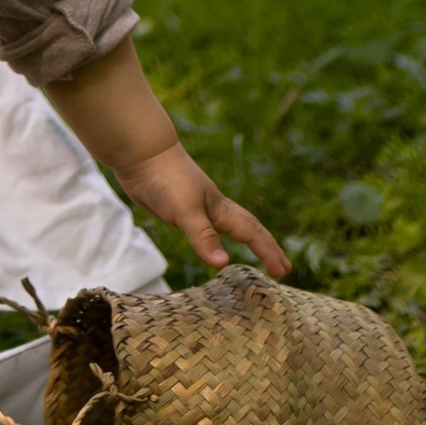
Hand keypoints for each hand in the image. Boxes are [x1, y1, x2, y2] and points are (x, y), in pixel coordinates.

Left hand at [112, 138, 290, 279]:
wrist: (141, 153)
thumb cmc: (166, 179)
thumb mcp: (186, 211)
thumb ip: (203, 237)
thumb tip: (223, 264)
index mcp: (220, 209)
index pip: (252, 234)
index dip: (268, 252)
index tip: (284, 271)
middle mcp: (213, 209)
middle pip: (248, 228)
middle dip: (266, 247)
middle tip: (284, 267)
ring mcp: (198, 208)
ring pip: (229, 228)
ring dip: (246, 240)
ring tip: (256, 252)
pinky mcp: (179, 209)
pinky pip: (207, 230)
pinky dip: (216, 239)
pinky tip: (212, 242)